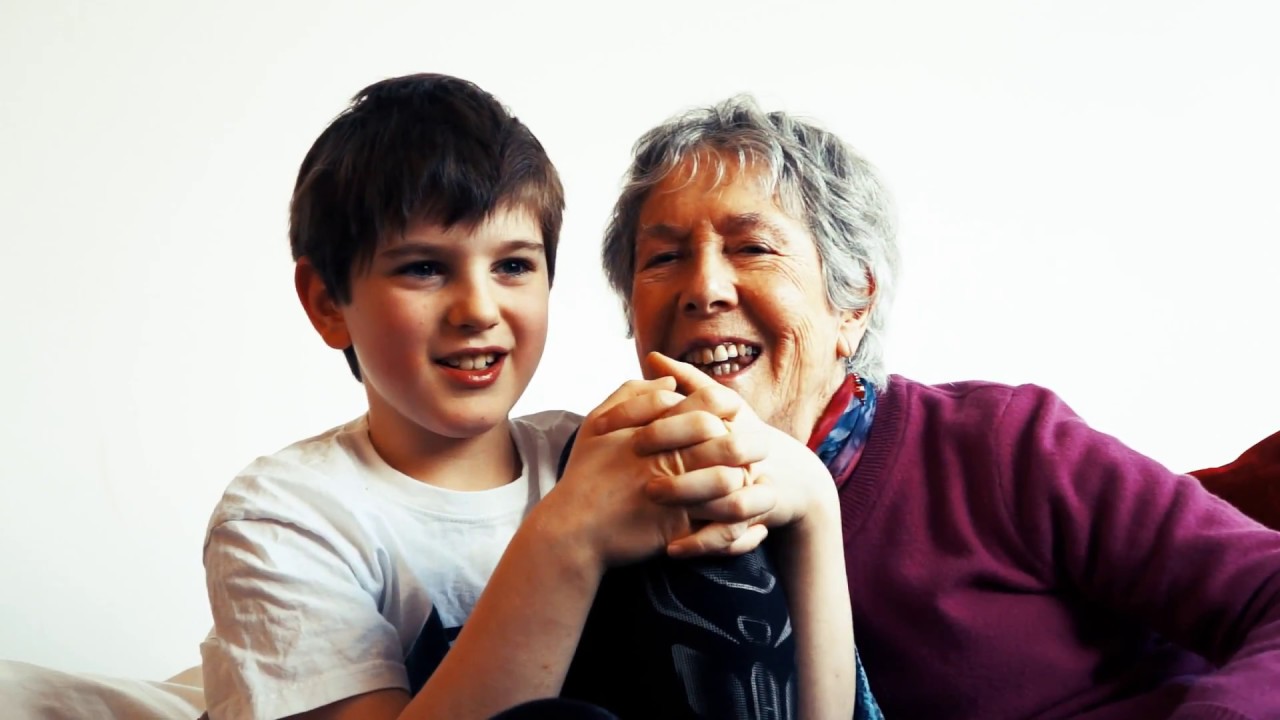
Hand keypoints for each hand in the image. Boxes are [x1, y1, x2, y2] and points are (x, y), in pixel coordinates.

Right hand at [535, 376, 768, 568]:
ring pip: (729, 480)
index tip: (732, 417)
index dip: (728, 408)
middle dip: (747, 444)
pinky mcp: (677, 527)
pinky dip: (733, 519)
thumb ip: (632, 394)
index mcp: (654, 429)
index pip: (708, 405)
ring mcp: (674, 493)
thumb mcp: (597, 423)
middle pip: (727, 440)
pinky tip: (736, 514)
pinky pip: (718, 521)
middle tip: (756, 449)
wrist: (573, 528)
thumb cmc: (585, 474)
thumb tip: (670, 378)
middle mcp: (667, 457)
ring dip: (742, 479)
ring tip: (746, 481)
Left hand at [637, 352, 838, 534]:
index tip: (630, 434)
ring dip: (691, 501)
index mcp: (737, 417)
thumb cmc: (742, 436)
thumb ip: (686, 382)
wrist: (790, 477)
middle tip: (643, 475)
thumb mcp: (718, 407)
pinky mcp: (760, 515)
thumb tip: (653, 358)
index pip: (706, 409)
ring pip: (731, 500)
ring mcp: (759, 482)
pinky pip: (736, 535)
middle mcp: (752, 448)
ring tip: (653, 503)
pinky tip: (671, 548)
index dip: (667, 421)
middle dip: (681, 462)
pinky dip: (704, 543)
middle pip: (723, 452)